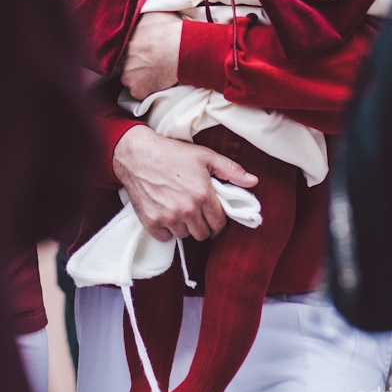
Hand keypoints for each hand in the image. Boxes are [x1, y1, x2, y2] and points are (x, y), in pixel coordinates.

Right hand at [113, 126, 257, 241]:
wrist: (137, 155)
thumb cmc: (171, 153)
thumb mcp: (205, 156)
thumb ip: (231, 170)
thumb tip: (254, 181)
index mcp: (203, 195)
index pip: (219, 223)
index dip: (217, 220)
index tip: (211, 214)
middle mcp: (187, 210)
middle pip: (203, 234)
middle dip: (202, 225)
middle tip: (195, 212)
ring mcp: (168, 218)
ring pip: (184, 235)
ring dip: (184, 227)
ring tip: (179, 210)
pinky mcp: (151, 222)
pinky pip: (165, 237)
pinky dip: (166, 230)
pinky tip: (165, 214)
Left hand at [121, 12, 183, 99]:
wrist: (183, 49)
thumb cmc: (169, 30)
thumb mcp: (150, 15)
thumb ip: (137, 18)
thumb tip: (132, 15)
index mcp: (122, 43)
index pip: (119, 50)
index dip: (130, 52)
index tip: (139, 52)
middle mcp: (121, 61)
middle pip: (125, 65)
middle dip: (134, 64)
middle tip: (149, 61)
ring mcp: (128, 78)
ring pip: (131, 79)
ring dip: (139, 77)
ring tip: (155, 70)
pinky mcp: (138, 91)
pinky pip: (140, 92)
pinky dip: (147, 89)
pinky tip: (158, 80)